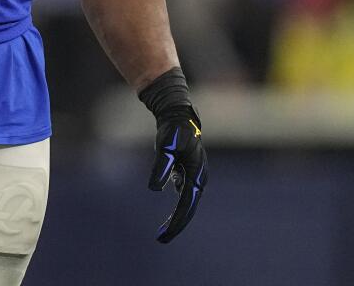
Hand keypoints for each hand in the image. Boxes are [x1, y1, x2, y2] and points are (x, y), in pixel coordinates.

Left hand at [148, 105, 207, 242]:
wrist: (178, 115)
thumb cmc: (173, 130)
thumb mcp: (165, 148)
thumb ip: (161, 167)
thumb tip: (154, 189)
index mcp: (196, 174)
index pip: (187, 204)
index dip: (177, 221)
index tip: (165, 235)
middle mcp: (199, 177)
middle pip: (189, 207)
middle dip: (177, 224)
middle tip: (161, 239)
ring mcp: (195, 175)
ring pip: (187, 202)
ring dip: (177, 217)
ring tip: (163, 231)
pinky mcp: (188, 172)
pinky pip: (184, 194)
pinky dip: (177, 206)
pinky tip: (169, 215)